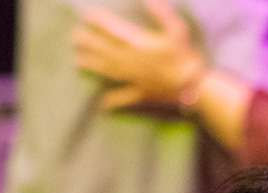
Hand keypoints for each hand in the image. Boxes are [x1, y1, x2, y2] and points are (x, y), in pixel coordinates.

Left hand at [70, 0, 206, 109]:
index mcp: (138, 45)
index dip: (100, 23)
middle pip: (105, 50)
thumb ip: (162, 14)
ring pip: (108, 71)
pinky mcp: (140, 92)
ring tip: (78, 60)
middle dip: (89, 42)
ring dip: (92, 65)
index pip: (113, 31)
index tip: (88, 16)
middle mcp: (131, 61)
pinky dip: (113, 101)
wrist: (192, 85)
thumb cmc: (185, 56)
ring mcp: (134, 78)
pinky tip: (102, 103)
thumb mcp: (177, 30)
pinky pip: (124, 97)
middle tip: (75, 37)